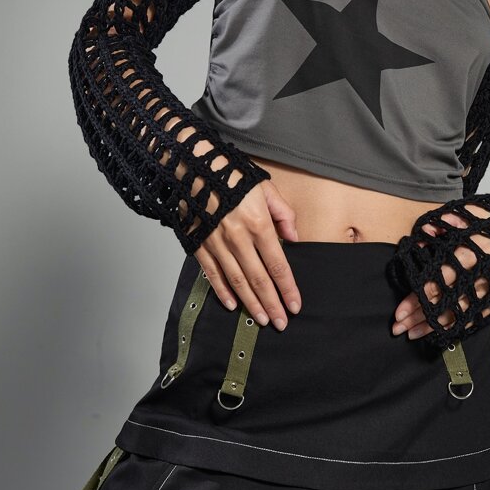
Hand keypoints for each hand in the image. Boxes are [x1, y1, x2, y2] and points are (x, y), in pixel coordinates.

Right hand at [193, 179, 301, 330]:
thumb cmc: (232, 175)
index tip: (295, 305)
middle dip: (272, 304)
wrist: (194, 167)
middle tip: (281, 323)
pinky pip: (212, 274)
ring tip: (262, 320)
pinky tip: (232, 304)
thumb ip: (283, 213)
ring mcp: (217, 243)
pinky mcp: (199, 244)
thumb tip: (295, 239)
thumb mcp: (265, 188)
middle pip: (259, 279)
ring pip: (237, 281)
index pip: (278, 264)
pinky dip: (223, 291)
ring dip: (251, 303)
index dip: (287, 288)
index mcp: (258, 223)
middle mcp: (238, 237)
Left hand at [391, 212, 485, 340]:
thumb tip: (423, 235)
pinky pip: (474, 317)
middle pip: (442, 304)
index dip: (415, 300)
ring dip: (433, 326)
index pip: (436, 284)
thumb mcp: (470, 214)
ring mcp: (489, 291)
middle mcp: (478, 277)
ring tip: (412, 334)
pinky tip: (440, 332)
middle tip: (397, 328)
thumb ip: (445, 224)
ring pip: (457, 315)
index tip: (399, 311)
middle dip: (418, 317)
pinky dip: (456, 326)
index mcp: (469, 255)